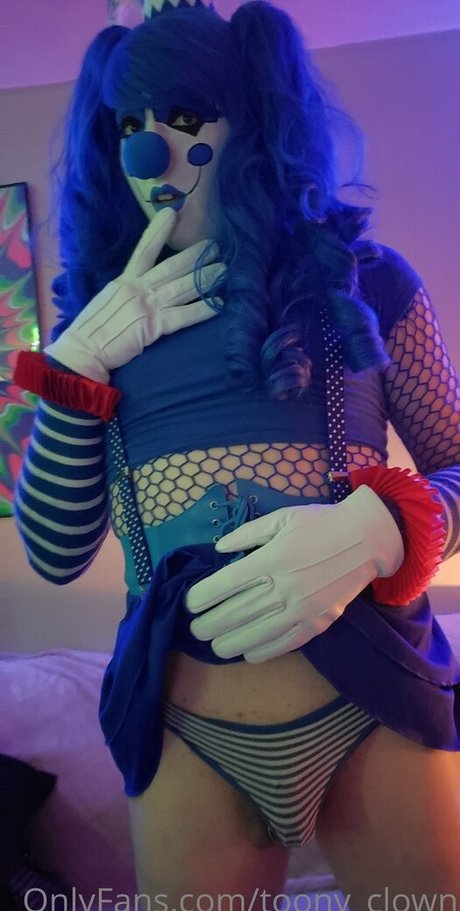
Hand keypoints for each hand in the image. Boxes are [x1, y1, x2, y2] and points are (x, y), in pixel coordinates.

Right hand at [46, 208, 223, 381]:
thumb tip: (141, 286)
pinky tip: (217, 305)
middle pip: (171, 268)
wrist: (83, 351)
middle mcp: (136, 289)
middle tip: (214, 246)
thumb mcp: (106, 300)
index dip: (158, 230)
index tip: (172, 213)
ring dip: (204, 279)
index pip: (143, 250)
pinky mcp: (152, 326)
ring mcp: (145, 306)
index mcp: (123, 281)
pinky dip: (202, 310)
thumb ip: (125, 292)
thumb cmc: (92, 330)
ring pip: (181, 288)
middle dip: (195, 257)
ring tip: (222, 271)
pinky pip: (183, 316)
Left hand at [185, 485, 403, 662]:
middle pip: (235, 614)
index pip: (225, 584)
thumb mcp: (281, 518)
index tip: (190, 603)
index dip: (202, 598)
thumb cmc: (321, 524)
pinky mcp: (317, 623)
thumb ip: (247, 534)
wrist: (368, 539)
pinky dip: (261, 652)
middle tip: (195, 628)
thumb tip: (219, 549)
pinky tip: (246, 652)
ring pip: (255, 635)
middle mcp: (284, 586)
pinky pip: (284, 644)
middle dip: (208, 625)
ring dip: (228, 644)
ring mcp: (302, 609)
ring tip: (214, 645)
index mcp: (271, 558)